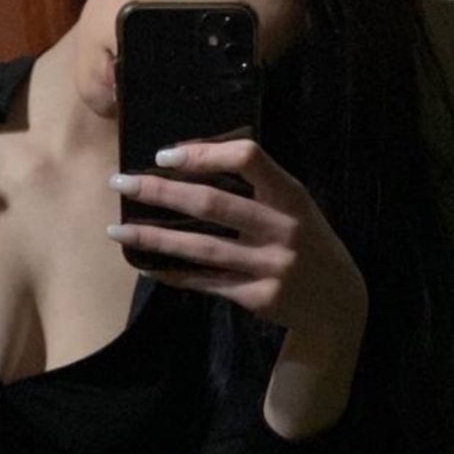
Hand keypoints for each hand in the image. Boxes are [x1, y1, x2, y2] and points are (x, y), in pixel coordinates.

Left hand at [108, 139, 367, 344]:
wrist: (336, 301)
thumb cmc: (305, 240)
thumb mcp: (294, 205)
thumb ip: (257, 186)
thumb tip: (189, 158)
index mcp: (291, 195)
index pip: (248, 158)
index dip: (203, 153)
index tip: (164, 155)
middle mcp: (282, 228)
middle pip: (213, 204)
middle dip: (161, 191)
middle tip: (121, 182)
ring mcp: (270, 265)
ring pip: (202, 248)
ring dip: (154, 237)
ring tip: (117, 229)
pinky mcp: (257, 296)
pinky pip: (206, 282)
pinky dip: (173, 273)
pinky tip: (145, 263)